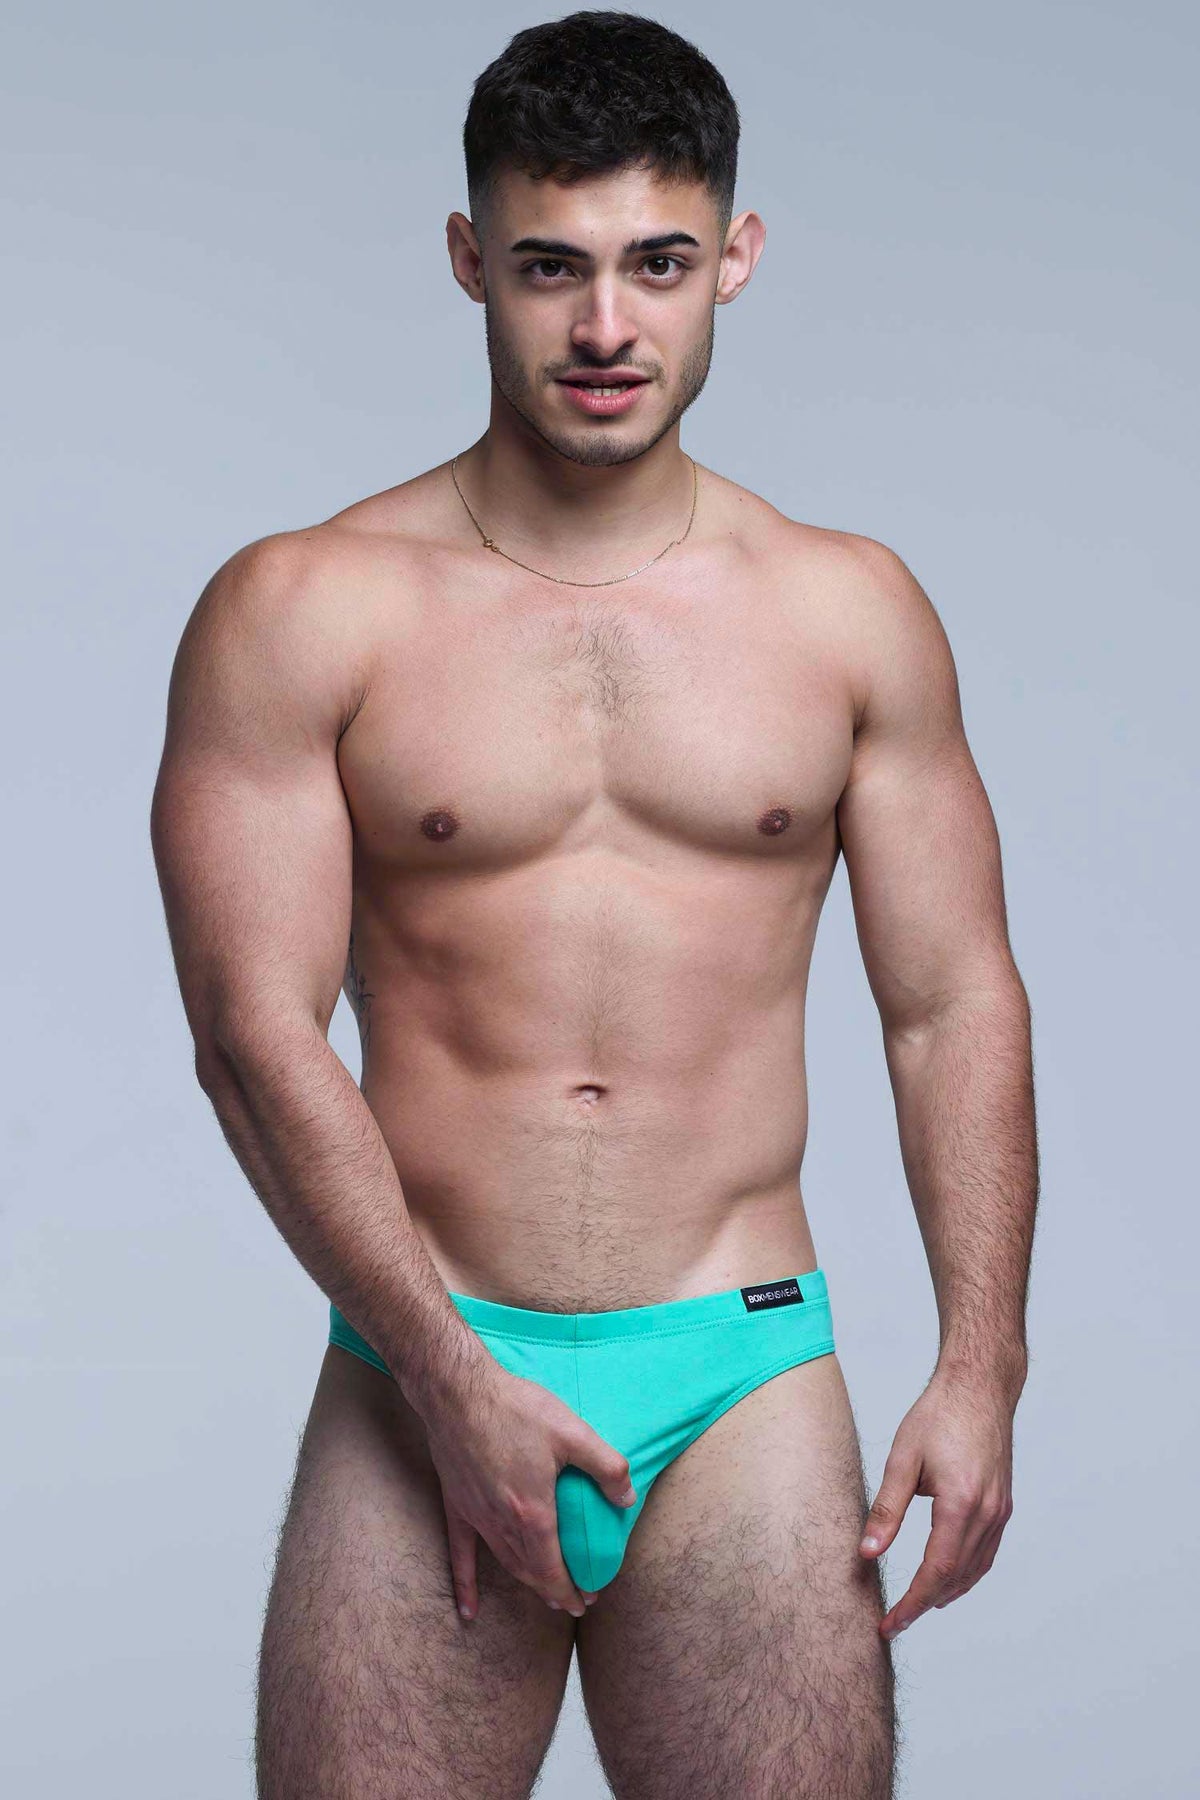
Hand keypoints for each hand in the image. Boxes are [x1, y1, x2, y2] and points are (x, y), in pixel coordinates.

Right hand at [422, 1359, 636, 1621]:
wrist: (458, 1393)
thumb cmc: (516, 1409)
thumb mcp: (572, 1432)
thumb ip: (606, 1466)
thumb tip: (627, 1498)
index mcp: (533, 1513)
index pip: (554, 1569)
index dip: (571, 1589)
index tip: (587, 1599)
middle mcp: (503, 1524)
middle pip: (531, 1572)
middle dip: (554, 1590)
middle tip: (574, 1600)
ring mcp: (477, 1517)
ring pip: (505, 1564)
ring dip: (527, 1583)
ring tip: (544, 1593)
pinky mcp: (457, 1506)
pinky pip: (460, 1555)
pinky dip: (465, 1586)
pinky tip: (468, 1610)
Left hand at [858, 1368, 1014, 1639]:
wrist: (980, 1386)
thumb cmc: (939, 1414)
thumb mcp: (903, 1459)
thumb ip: (886, 1510)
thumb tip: (868, 1552)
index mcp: (962, 1504)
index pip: (936, 1572)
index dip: (912, 1604)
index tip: (890, 1625)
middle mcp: (988, 1513)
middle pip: (956, 1577)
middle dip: (925, 1604)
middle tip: (895, 1622)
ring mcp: (1000, 1510)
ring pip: (975, 1569)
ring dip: (947, 1592)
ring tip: (918, 1606)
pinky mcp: (1003, 1504)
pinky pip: (986, 1553)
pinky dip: (967, 1573)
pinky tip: (949, 1576)